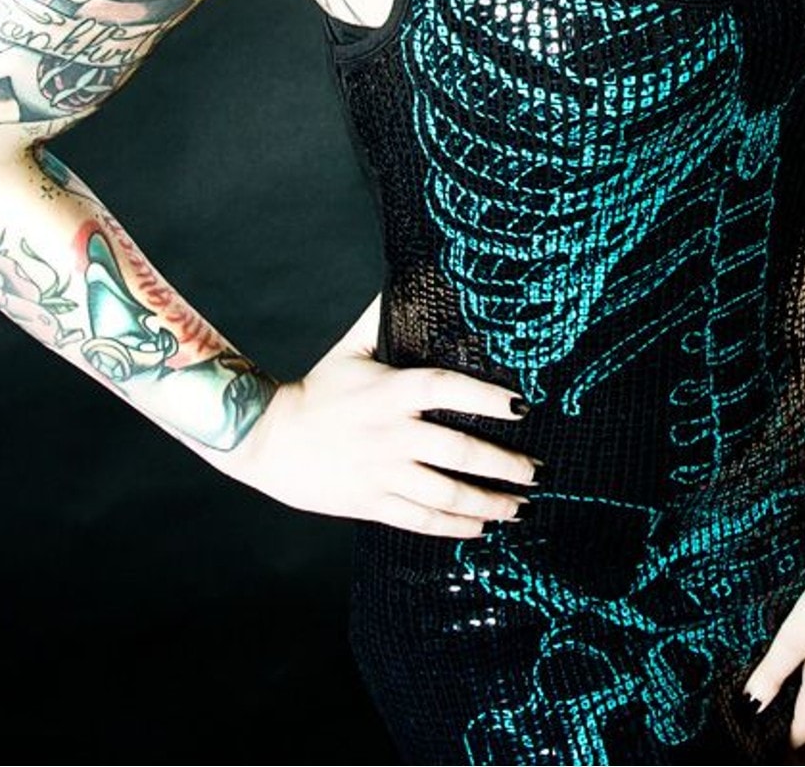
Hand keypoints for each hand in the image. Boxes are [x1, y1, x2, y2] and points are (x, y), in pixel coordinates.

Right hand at [219, 293, 540, 531]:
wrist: (268, 438)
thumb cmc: (318, 389)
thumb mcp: (352, 347)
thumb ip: (383, 316)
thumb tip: (412, 275)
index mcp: (391, 391)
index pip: (448, 389)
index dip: (487, 398)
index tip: (523, 406)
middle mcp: (392, 433)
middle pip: (459, 450)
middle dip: (505, 463)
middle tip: (536, 470)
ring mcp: (383, 471)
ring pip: (446, 492)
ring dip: (489, 502)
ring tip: (519, 504)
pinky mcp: (372, 502)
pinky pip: (421, 519)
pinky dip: (454, 526)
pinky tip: (480, 528)